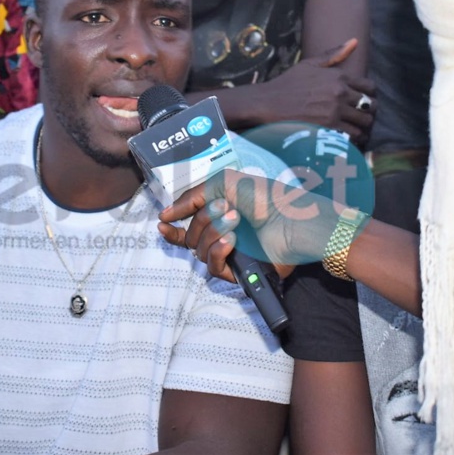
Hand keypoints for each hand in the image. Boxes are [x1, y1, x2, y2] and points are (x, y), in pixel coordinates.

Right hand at [158, 170, 342, 281]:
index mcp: (221, 214)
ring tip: (235, 221)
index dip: (172, 226)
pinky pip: (212, 266)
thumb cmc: (264, 197)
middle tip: (224, 208)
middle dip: (202, 220)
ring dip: (212, 232)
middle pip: (190, 236)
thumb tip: (165, 214)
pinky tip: (231, 241)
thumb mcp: (222, 184)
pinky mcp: (238, 270)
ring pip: (198, 250)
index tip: (162, 223)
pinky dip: (218, 251)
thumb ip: (191, 197)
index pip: (189, 224)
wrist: (291, 220)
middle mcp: (224, 234)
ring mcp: (231, 253)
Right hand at [257, 39, 375, 142]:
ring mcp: (335, 112)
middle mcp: (340, 94)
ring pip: (363, 123)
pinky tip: (347, 138)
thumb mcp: (309, 65)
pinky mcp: (328, 129)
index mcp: (339, 77)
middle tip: (362, 118)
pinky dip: (353, 139)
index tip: (365, 101)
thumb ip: (334, 54)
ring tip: (358, 131)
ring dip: (363, 128)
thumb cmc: (287, 84)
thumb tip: (354, 41)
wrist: (268, 104)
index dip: (371, 95)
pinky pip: (352, 136)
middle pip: (370, 106)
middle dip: (369, 113)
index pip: (369, 87)